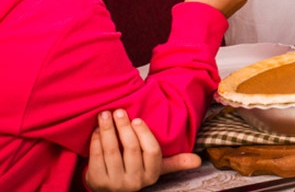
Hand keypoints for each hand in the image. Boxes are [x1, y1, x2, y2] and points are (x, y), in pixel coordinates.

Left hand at [85, 110, 200, 191]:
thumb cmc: (136, 171)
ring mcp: (114, 183)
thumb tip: (198, 160)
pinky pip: (96, 157)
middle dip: (123, 127)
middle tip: (119, 111)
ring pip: (111, 151)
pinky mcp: (97, 182)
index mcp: (151, 174)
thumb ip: (175, 162)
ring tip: (105, 114)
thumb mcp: (156, 168)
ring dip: (107, 130)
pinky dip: (96, 141)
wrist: (111, 191)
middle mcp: (134, 181)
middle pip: (130, 149)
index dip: (144, 134)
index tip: (137, 119)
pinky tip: (97, 129)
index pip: (152, 152)